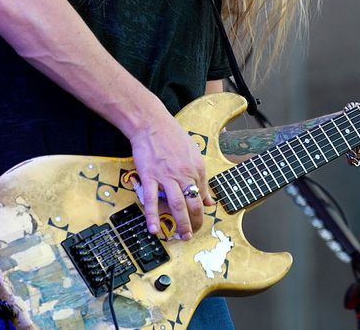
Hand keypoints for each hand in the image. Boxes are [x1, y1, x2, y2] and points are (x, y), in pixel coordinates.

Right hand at [129, 110, 213, 240]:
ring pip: (177, 205)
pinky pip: (152, 200)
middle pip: (193, 204)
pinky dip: (153, 216)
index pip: (202, 195)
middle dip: (194, 223)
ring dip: (180, 224)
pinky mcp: (150, 177)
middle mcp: (184, 174)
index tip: (198, 222)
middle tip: (191, 235)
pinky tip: (153, 229)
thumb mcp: (194, 154)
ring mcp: (167, 176)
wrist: (151, 124)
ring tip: (181, 236)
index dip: (201, 212)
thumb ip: (201, 178)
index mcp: (197, 169)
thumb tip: (209, 200)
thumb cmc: (172, 136)